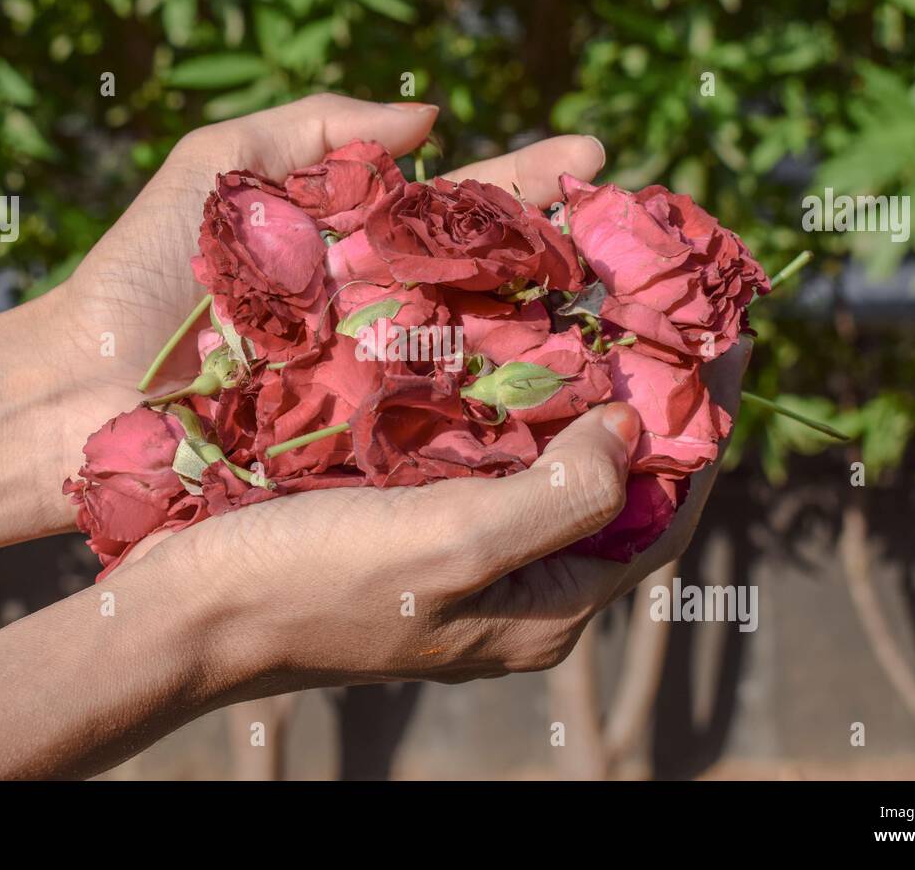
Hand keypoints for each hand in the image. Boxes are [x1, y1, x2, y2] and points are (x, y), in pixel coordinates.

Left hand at [39, 94, 606, 492]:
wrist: (74, 393)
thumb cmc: (137, 277)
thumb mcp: (214, 169)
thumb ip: (314, 128)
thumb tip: (430, 112)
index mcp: (359, 248)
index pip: (463, 208)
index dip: (529, 182)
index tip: (596, 160)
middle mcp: (385, 317)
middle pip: (497, 283)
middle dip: (571, 259)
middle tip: (651, 246)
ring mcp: (378, 385)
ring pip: (489, 359)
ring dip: (565, 342)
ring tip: (641, 323)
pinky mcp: (362, 448)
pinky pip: (447, 432)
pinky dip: (511, 422)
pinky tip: (577, 408)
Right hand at [117, 337, 747, 688]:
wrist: (186, 608)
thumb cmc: (315, 582)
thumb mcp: (456, 547)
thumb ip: (564, 498)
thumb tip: (631, 431)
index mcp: (544, 610)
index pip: (666, 515)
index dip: (707, 428)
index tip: (727, 336)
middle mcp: (516, 588)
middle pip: (615, 486)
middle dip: (647, 400)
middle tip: (661, 306)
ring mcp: (463, 557)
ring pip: (551, 464)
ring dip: (579, 391)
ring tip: (596, 304)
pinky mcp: (414, 526)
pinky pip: (487, 457)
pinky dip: (511, 401)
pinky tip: (503, 340)